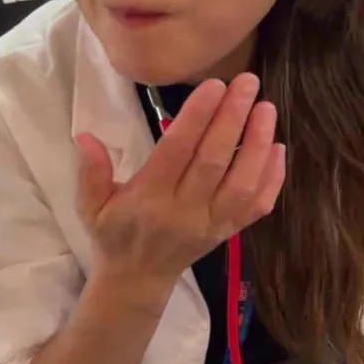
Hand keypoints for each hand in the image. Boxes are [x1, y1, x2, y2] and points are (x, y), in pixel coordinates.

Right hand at [75, 73, 285, 284]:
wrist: (138, 280)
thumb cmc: (114, 235)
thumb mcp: (92, 206)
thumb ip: (91, 172)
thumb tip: (85, 136)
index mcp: (149, 199)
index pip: (176, 151)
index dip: (197, 116)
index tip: (214, 84)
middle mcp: (185, 212)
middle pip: (214, 161)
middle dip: (233, 118)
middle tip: (248, 83)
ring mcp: (212, 224)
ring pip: (243, 184)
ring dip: (258, 144)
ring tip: (266, 108)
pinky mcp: (229, 232)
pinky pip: (257, 207)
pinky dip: (273, 179)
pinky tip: (278, 148)